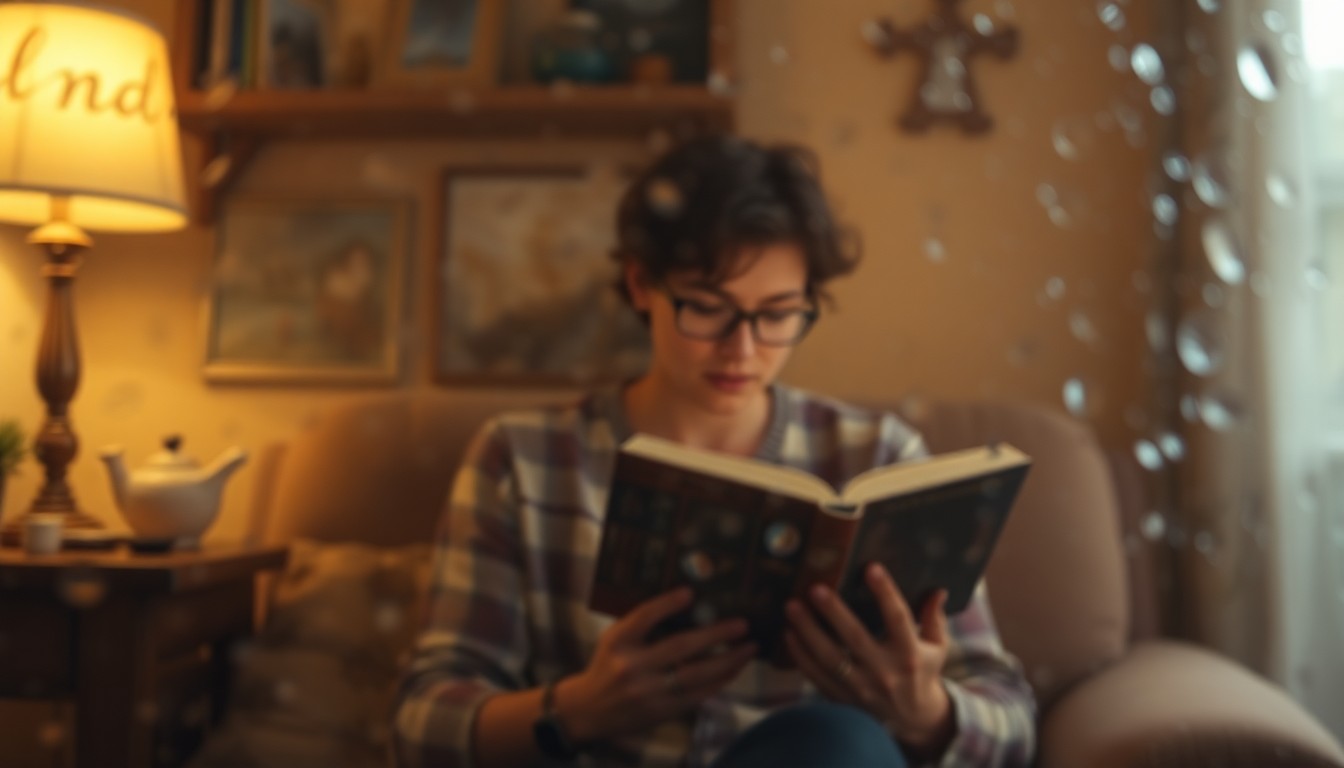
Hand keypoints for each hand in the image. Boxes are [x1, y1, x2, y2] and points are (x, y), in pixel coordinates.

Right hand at [562, 588, 756, 742]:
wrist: (589, 710)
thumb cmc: (608, 665)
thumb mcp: (615, 639)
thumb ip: (643, 624)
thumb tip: (690, 602)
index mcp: (618, 642)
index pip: (644, 617)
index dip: (667, 604)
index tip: (690, 592)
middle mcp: (632, 667)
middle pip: (680, 647)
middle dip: (715, 634)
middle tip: (742, 625)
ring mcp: (648, 692)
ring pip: (695, 675)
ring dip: (727, 661)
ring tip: (748, 648)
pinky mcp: (660, 711)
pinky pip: (697, 695)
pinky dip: (719, 682)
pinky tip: (733, 670)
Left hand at [784, 564, 954, 754]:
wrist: (913, 719)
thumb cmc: (922, 671)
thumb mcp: (937, 646)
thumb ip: (934, 618)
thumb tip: (938, 589)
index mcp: (910, 655)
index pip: (898, 619)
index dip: (885, 593)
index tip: (871, 568)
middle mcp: (885, 672)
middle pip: (855, 639)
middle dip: (834, 613)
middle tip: (815, 588)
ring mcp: (862, 688)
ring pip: (830, 659)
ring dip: (808, 632)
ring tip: (792, 606)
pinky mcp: (843, 699)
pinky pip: (817, 676)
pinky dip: (800, 656)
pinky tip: (788, 634)